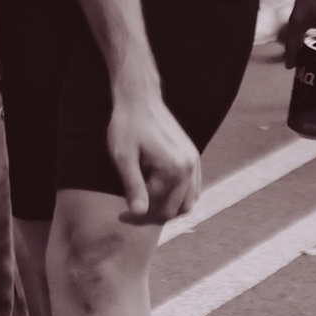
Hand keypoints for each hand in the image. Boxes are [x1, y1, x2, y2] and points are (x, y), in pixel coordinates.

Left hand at [105, 72, 200, 223]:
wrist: (140, 98)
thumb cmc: (127, 126)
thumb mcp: (123, 157)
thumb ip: (133, 186)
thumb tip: (140, 214)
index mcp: (174, 168)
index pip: (159, 210)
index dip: (139, 217)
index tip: (121, 215)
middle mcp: (189, 166)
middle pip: (176, 210)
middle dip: (154, 215)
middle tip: (131, 211)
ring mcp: (194, 160)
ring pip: (188, 201)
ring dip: (168, 207)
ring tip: (146, 201)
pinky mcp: (193, 155)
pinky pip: (193, 188)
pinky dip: (179, 195)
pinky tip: (159, 190)